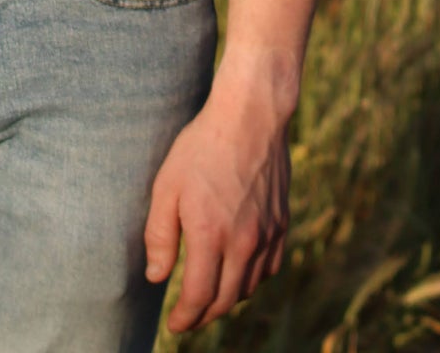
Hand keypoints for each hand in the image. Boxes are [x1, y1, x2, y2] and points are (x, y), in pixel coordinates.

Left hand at [143, 82, 290, 332]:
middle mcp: (243, 242)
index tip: (174, 324)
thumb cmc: (202, 146)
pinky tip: (240, 272)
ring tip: (210, 296)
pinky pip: (270, 268)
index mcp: (211, 235)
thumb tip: (157, 278)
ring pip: (248, 287)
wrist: (250, 115)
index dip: (185, 317)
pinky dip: (253, 279)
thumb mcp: (166, 186)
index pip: (199, 297)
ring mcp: (267, 234)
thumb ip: (160, 236)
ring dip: (228, 299)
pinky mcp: (282, 223)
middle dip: (204, 316)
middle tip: (189, 317)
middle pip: (225, 300)